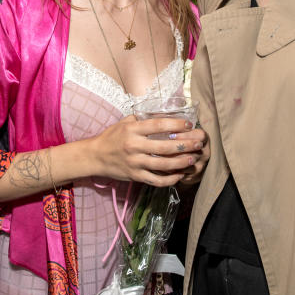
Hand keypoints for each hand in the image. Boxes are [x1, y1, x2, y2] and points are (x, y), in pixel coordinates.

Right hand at [89, 115, 204, 186]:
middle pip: (164, 147)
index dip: (176, 124)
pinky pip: (156, 180)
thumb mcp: (125, 122)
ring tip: (193, 159)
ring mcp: (135, 163)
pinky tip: (179, 175)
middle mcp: (134, 146)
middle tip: (199, 143)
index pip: (158, 125)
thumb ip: (143, 119)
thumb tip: (165, 114)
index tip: (188, 124)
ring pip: (162, 165)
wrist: (96, 156)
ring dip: (181, 162)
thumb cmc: (113, 137)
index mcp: (132, 130)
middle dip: (185, 145)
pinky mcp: (135, 176)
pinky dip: (169, 179)